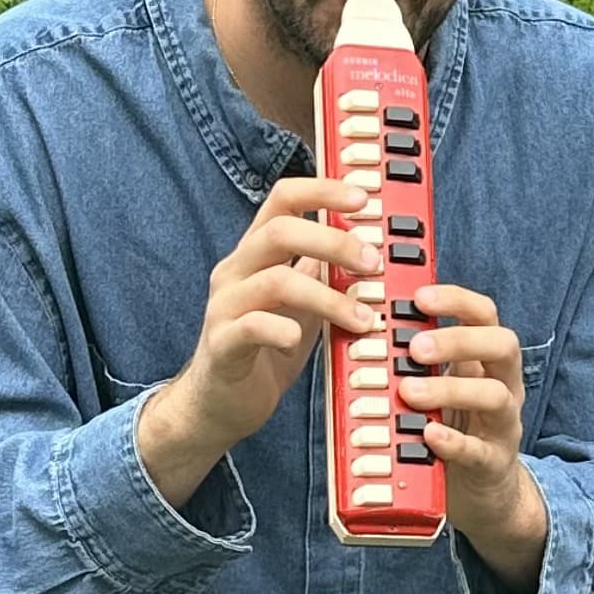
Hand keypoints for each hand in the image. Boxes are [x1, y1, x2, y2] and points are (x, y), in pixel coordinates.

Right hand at [138, 173, 381, 508]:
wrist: (220, 404)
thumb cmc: (267, 348)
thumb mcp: (303, 302)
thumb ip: (324, 272)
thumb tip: (368, 242)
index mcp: (256, 254)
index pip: (282, 200)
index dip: (321, 189)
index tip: (363, 198)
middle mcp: (235, 271)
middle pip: (280, 231)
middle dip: (334, 241)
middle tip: (374, 263)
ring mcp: (224, 306)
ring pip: (275, 281)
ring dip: (329, 297)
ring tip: (365, 319)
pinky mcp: (221, 345)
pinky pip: (250, 327)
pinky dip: (281, 330)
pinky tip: (300, 341)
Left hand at [405, 282, 546, 588]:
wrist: (482, 494)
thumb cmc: (451, 429)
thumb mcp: (439, 387)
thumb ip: (414, 361)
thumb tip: (361, 324)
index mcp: (486, 361)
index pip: (485, 314)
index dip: (456, 299)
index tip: (419, 297)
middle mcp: (503, 386)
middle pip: (503, 345)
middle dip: (457, 340)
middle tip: (413, 348)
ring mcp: (503, 425)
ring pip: (494, 395)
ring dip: (450, 389)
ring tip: (409, 393)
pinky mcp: (494, 463)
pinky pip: (479, 450)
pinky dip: (453, 441)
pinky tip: (427, 435)